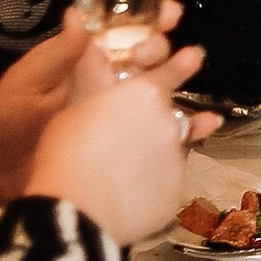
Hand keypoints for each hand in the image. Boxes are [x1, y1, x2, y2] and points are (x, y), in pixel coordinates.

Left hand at [0, 2, 187, 202]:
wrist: (1, 176)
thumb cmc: (9, 123)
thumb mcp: (25, 84)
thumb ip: (56, 55)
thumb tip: (79, 14)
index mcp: (87, 61)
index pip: (123, 32)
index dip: (148, 18)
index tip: (166, 13)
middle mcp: (110, 83)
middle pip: (148, 56)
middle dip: (160, 45)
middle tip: (154, 52)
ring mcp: (123, 115)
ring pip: (161, 90)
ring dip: (180, 74)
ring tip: (192, 62)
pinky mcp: (133, 147)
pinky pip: (166, 135)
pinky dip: (191, 128)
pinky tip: (208, 123)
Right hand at [26, 42, 214, 247]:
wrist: (75, 212)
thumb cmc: (65, 155)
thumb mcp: (74, 107)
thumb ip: (94, 78)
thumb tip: (94, 47)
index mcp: (144, 95)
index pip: (168, 74)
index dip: (180, 65)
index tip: (194, 57)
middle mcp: (170, 122)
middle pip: (167, 116)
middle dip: (152, 124)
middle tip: (123, 142)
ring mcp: (176, 160)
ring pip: (168, 151)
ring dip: (152, 156)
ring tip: (118, 172)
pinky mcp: (175, 194)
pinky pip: (164, 184)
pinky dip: (150, 187)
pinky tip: (123, 195)